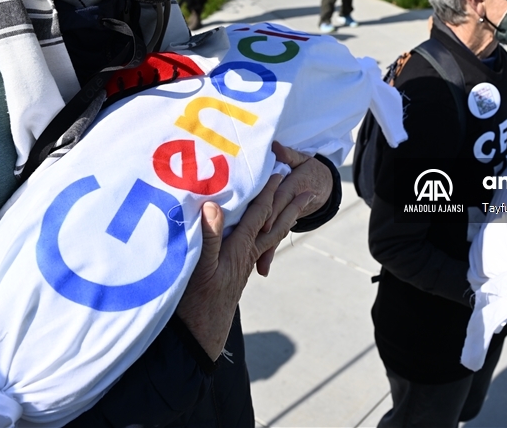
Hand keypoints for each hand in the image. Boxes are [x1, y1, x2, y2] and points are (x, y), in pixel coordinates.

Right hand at [176, 174, 282, 360]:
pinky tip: (263, 236)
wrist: (201, 333)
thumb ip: (209, 237)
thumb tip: (216, 206)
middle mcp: (247, 254)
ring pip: (268, 237)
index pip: (258, 215)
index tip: (278, 173)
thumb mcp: (200, 267)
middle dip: (289, 206)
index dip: (268, 193)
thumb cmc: (197, 301)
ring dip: (283, 220)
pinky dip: (265, 235)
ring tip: (296, 208)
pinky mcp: (236, 272)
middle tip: (308, 191)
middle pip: (273, 225)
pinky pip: (258, 247)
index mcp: (240, 248)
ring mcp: (243, 264)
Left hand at [254, 142, 332, 275]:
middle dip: (268, 235)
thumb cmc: (307, 168)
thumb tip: (275, 147)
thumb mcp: (302, 158)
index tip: (264, 222)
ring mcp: (287, 216)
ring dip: (269, 250)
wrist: (324, 184)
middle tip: (257, 250)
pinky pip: (275, 237)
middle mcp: (290, 204)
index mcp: (293, 187)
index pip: (281, 199)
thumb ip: (289, 154)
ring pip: (277, 233)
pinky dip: (269, 252)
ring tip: (262, 267)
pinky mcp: (283, 224)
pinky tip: (263, 269)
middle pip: (278, 220)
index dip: (273, 209)